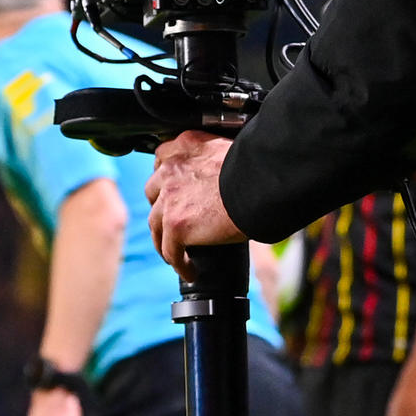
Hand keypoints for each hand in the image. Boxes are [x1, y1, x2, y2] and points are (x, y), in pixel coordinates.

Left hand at [146, 131, 245, 263]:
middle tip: (174, 222)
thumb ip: (213, 159)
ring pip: (155, 224)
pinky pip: (171, 250)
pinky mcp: (175, 224)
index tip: (172, 191)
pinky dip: (179, 263)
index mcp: (185, 145)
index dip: (166, 179)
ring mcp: (170, 198)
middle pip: (153, 193)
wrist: (262, 185)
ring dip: (164, 240)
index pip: (162, 159)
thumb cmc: (258, 169)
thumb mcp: (228, 150)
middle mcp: (171, 169)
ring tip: (177, 254)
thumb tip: (225, 175)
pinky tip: (190, 270)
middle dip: (161, 208)